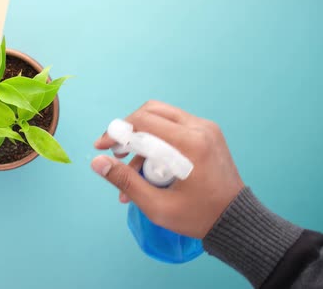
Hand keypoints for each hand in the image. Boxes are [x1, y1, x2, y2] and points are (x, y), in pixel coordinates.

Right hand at [91, 100, 243, 237]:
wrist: (236, 221)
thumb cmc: (198, 216)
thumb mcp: (157, 206)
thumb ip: (125, 181)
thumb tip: (96, 162)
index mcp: (190, 143)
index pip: (144, 121)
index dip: (117, 131)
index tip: (101, 147)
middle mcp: (200, 128)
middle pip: (151, 112)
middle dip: (127, 130)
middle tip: (114, 152)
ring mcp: (206, 128)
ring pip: (162, 117)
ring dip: (141, 136)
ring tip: (128, 166)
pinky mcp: (207, 133)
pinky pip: (174, 127)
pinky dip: (156, 140)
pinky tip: (147, 166)